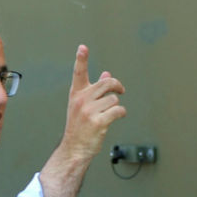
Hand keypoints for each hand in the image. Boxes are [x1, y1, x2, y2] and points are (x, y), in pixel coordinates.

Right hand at [59, 45, 126, 163]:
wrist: (75, 148)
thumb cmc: (79, 127)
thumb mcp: (83, 106)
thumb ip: (95, 89)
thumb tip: (106, 74)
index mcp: (76, 94)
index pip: (79, 73)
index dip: (81, 60)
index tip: (82, 48)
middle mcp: (82, 101)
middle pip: (106, 83)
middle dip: (117, 86)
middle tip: (120, 90)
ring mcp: (89, 111)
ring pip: (114, 100)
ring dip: (116, 106)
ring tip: (109, 114)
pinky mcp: (99, 122)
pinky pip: (118, 111)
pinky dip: (121, 113)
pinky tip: (117, 117)